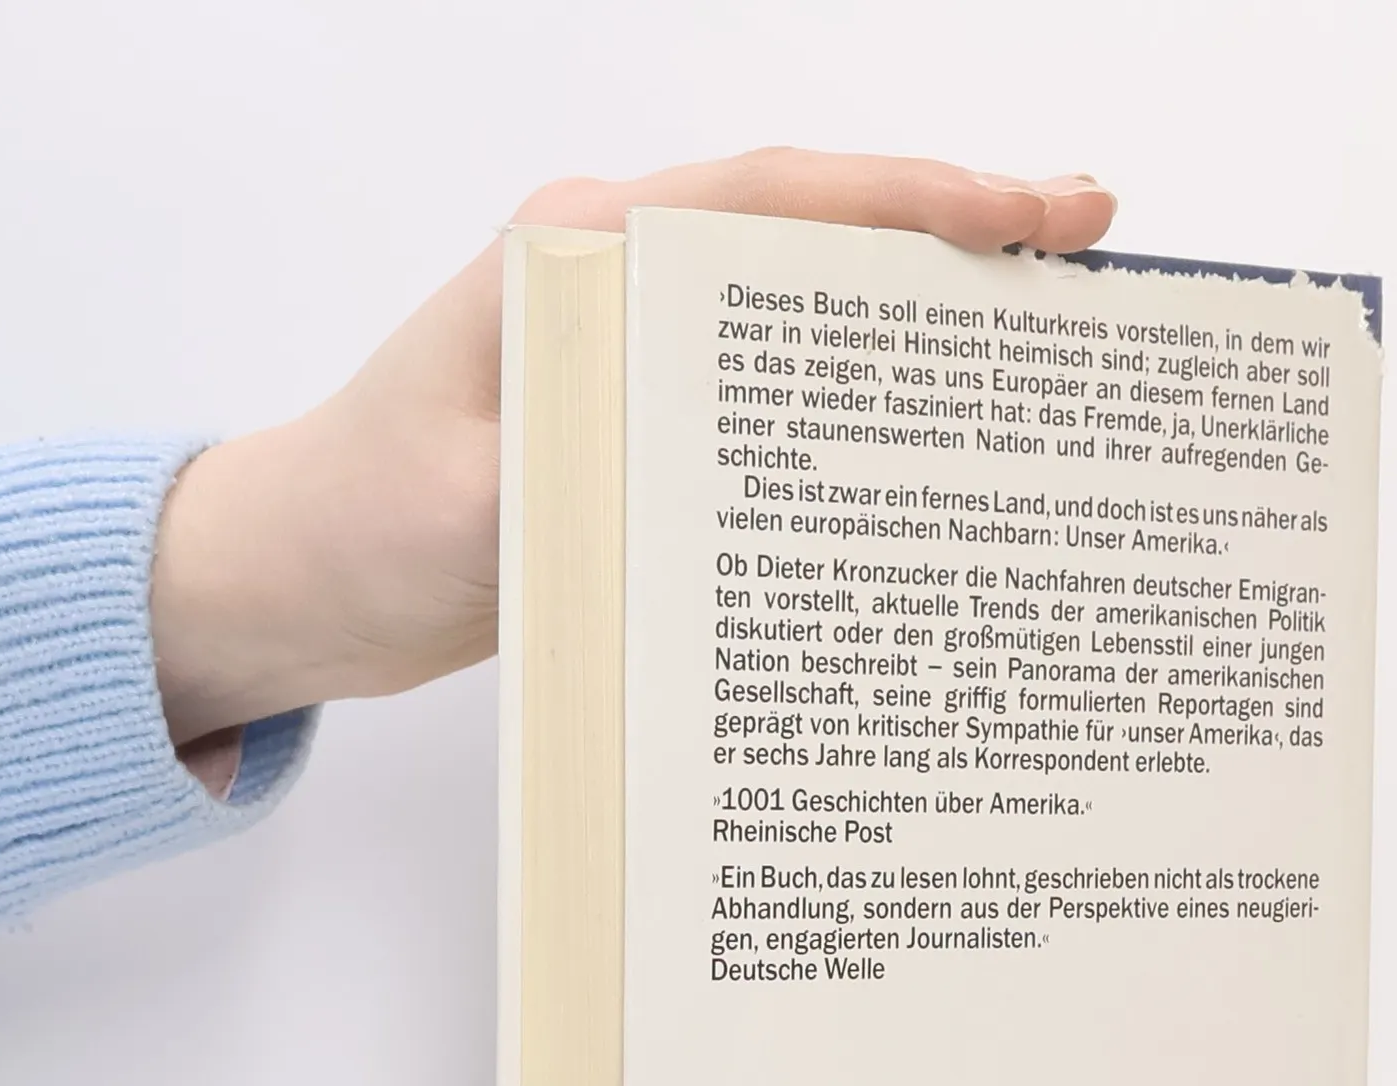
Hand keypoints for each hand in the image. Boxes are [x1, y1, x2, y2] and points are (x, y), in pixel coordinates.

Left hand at [148, 149, 1117, 743]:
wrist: (308, 574)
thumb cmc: (364, 523)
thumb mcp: (466, 504)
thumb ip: (580, 472)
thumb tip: (721, 474)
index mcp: (581, 256)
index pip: (775, 199)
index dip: (916, 201)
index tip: (1037, 216)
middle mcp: (622, 280)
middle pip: (816, 233)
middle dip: (957, 236)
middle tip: (1088, 251)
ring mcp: (640, 344)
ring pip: (807, 306)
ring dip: (921, 310)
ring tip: (1046, 332)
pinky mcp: (649, 414)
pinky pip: (777, 387)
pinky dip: (863, 392)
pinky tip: (934, 426)